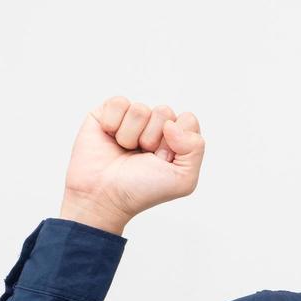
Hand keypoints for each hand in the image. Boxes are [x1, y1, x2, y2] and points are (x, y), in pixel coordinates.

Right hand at [60, 96, 205, 230]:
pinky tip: (110, 138)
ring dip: (131, 136)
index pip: (188, 120)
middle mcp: (155, 126)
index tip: (162, 161)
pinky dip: (113, 124)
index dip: (176, 141)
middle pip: (164, 111)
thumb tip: (171, 124)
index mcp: (176, 139)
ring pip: (140, 109)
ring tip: (125, 151)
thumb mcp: (183, 180)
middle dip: (153, 138)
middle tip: (142, 157)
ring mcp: (131, 120)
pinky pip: (118, 103)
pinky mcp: (107, 113)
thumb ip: (196, 148)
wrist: (104, 196)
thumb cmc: (142, 190)